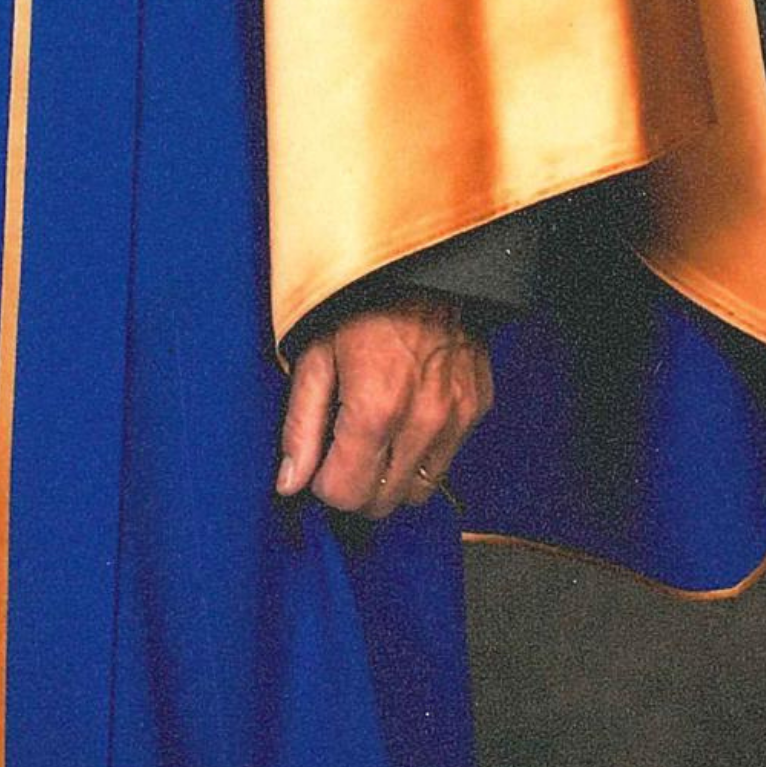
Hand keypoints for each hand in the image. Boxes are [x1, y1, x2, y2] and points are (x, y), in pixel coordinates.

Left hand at [274, 292, 492, 520]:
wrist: (425, 264)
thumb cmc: (364, 300)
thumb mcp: (315, 354)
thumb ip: (301, 425)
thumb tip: (290, 480)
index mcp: (376, 408)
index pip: (346, 495)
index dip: (323, 484)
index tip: (320, 463)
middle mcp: (422, 421)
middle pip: (383, 502)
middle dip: (355, 487)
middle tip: (342, 452)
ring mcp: (455, 418)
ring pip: (418, 491)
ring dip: (390, 478)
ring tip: (373, 438)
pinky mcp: (475, 409)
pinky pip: (445, 460)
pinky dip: (421, 453)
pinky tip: (404, 419)